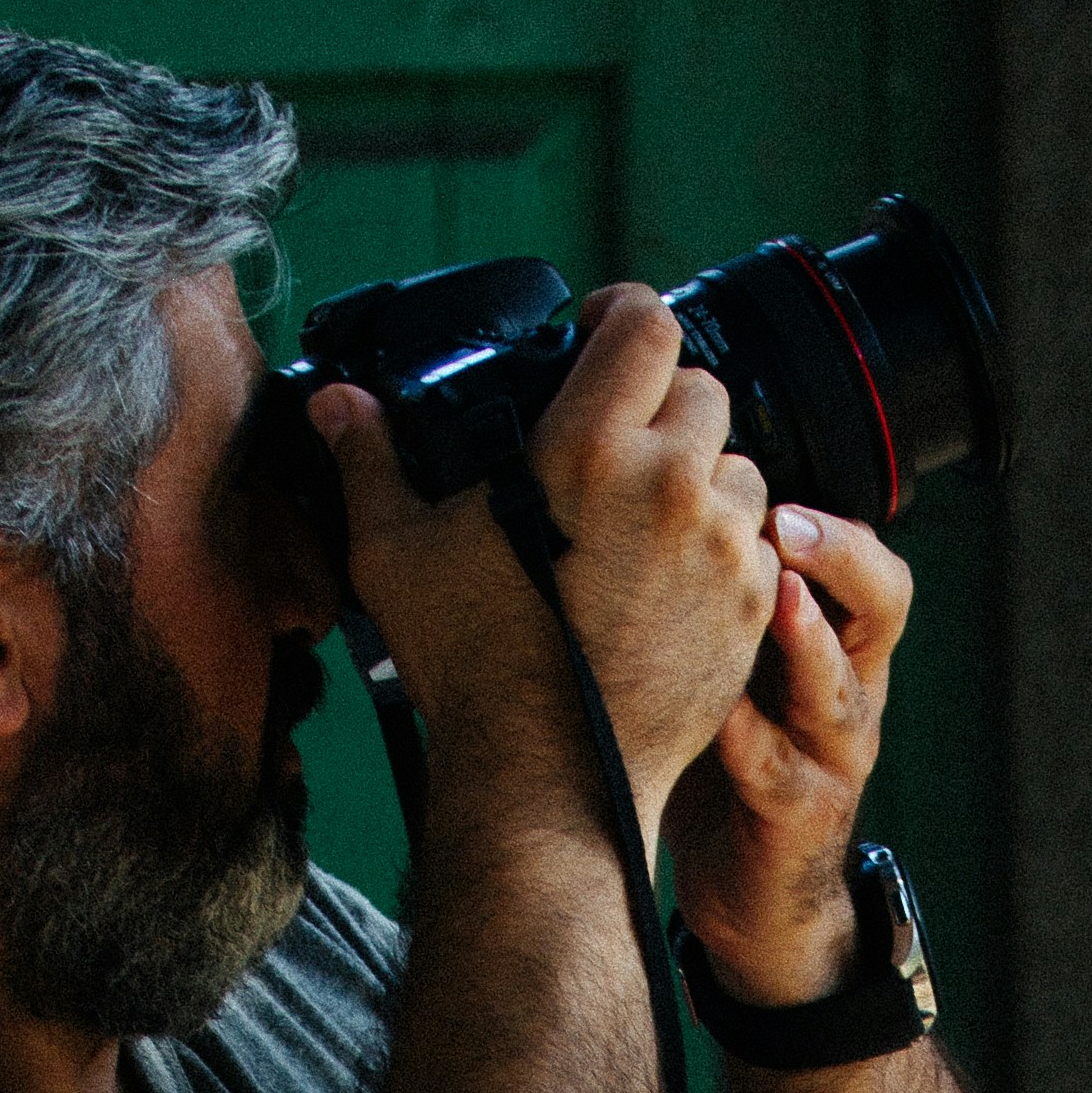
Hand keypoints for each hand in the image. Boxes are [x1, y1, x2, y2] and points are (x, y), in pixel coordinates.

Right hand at [308, 288, 780, 846]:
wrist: (543, 778)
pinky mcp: (749, 605)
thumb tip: (337, 407)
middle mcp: (668, 484)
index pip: (646, 324)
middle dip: (662, 405)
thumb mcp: (398, 554)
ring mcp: (719, 546)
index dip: (624, 314)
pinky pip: (754, 545)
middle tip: (619, 443)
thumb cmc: (470, 668)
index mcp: (588, 448)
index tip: (603, 330)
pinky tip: (668, 581)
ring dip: (701, 479)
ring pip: (737, 467)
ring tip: (645, 521)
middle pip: (701, 390)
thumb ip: (371, 463)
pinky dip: (721, 550)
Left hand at [661, 504, 913, 1009]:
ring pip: (843, 690)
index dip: (828, 519)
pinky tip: (722, 721)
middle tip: (782, 519)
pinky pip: (786, 776)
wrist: (751, 897)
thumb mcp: (724, 674)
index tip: (765, 478)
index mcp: (830, 647)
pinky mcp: (802, 821)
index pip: (858, 560)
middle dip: (838, 556)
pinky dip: (754, 746)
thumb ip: (708, 607)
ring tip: (776, 597)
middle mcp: (845, 693)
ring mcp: (832, 760)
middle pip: (881, 604)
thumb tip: (635, 516)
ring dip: (809, 642)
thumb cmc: (730, 768)